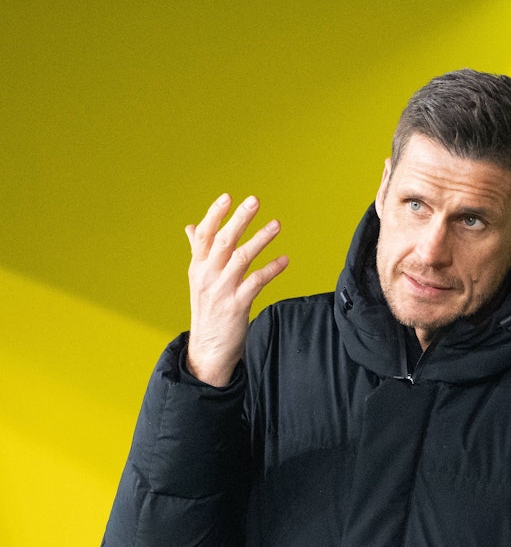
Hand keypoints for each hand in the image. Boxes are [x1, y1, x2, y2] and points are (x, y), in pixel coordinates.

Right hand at [186, 193, 287, 385]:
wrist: (207, 350)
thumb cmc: (207, 312)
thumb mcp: (198, 280)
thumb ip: (198, 252)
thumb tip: (190, 226)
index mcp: (197, 267)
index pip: (203, 235)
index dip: (214, 215)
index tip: (227, 197)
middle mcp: (207, 275)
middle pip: (223, 241)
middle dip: (239, 219)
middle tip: (254, 200)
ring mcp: (221, 290)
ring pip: (241, 258)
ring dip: (260, 239)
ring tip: (277, 224)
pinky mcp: (237, 305)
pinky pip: (256, 282)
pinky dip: (272, 269)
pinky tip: (285, 260)